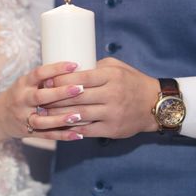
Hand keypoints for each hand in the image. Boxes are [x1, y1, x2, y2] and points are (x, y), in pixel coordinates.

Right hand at [0, 61, 85, 140]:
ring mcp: (24, 118)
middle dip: (60, 93)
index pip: (39, 73)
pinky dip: (62, 136)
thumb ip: (45, 78)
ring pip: (42, 120)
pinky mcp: (28, 132)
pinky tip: (77, 135)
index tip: (74, 65)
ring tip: (78, 116)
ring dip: (60, 119)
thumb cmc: (19, 95)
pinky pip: (46, 135)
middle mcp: (22, 100)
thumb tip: (75, 69)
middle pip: (40, 97)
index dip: (56, 69)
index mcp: (23, 84)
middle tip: (79, 88)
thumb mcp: (26, 83)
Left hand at [43, 58, 160, 138]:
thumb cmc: (133, 82)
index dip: (60, 80)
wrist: (155, 105)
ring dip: (58, 115)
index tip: (46, 81)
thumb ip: (96, 66)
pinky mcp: (112, 129)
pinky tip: (60, 127)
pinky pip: (87, 130)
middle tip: (39, 98)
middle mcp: (111, 94)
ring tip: (44, 113)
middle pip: (76, 97)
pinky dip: (72, 129)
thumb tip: (71, 67)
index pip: (80, 78)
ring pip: (79, 114)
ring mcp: (112, 113)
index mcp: (111, 76)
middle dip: (55, 98)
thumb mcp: (118, 67)